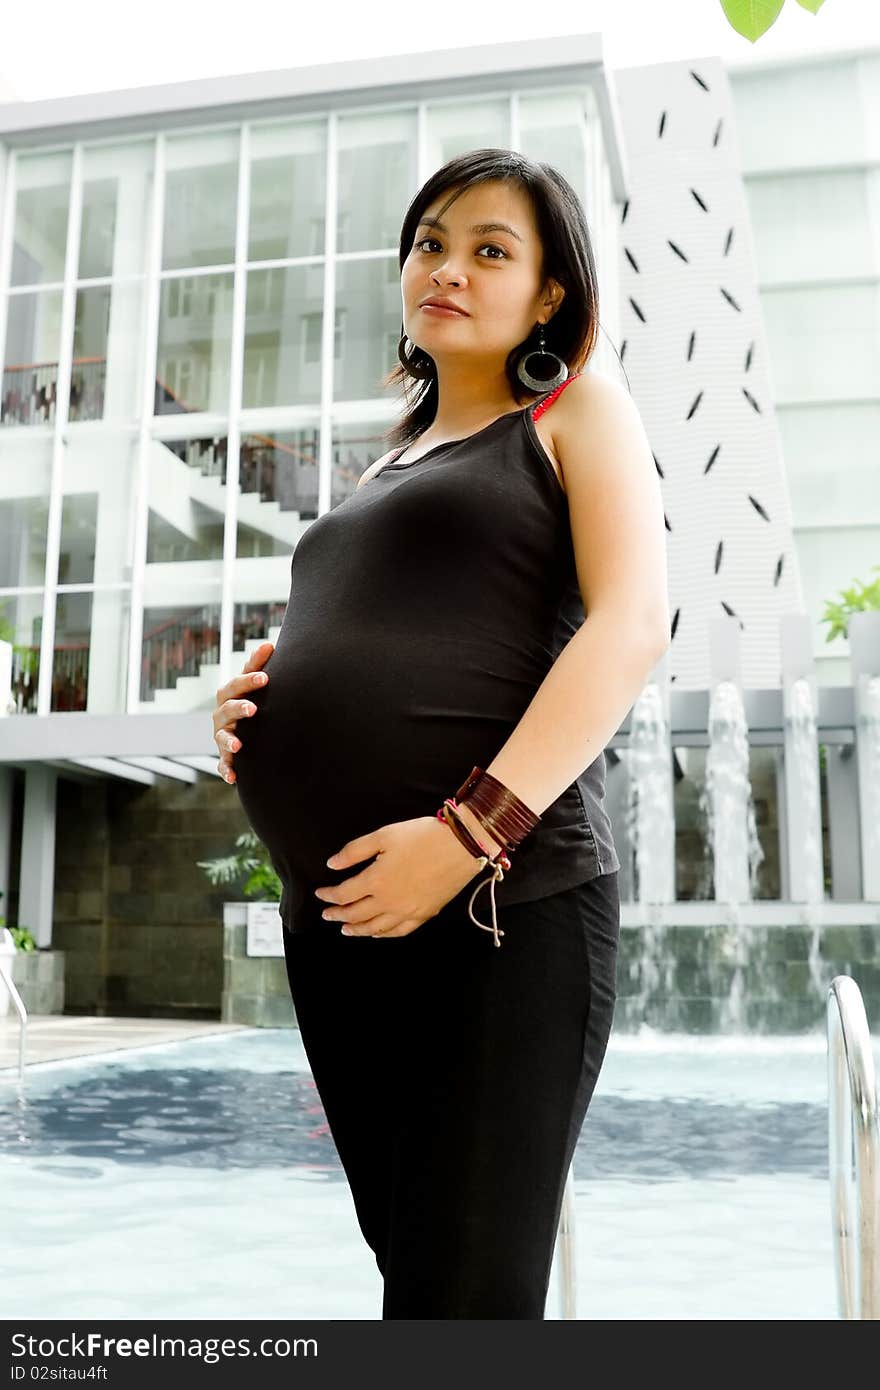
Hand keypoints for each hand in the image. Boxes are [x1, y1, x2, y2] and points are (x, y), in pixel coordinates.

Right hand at [211, 642, 273, 783]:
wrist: (244, 733)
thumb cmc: (250, 702)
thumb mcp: (254, 686)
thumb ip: (259, 666)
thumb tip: (269, 643)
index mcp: (230, 695)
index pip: (237, 684)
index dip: (249, 680)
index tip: (265, 677)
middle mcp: (222, 715)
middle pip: (226, 708)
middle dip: (238, 708)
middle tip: (253, 709)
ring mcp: (222, 736)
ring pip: (222, 737)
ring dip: (229, 740)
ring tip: (239, 745)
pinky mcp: (225, 757)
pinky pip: (223, 765)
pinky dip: (226, 770)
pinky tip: (233, 777)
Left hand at [314, 815, 489, 937]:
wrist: (462, 846)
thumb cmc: (422, 836)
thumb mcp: (384, 836)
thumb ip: (354, 851)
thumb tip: (332, 864)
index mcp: (376, 880)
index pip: (344, 894)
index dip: (328, 895)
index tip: (320, 893)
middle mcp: (389, 901)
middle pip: (356, 914)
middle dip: (338, 915)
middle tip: (327, 915)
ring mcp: (407, 911)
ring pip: (375, 928)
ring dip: (356, 929)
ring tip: (345, 929)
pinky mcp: (424, 914)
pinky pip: (399, 931)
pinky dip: (383, 935)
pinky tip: (377, 933)